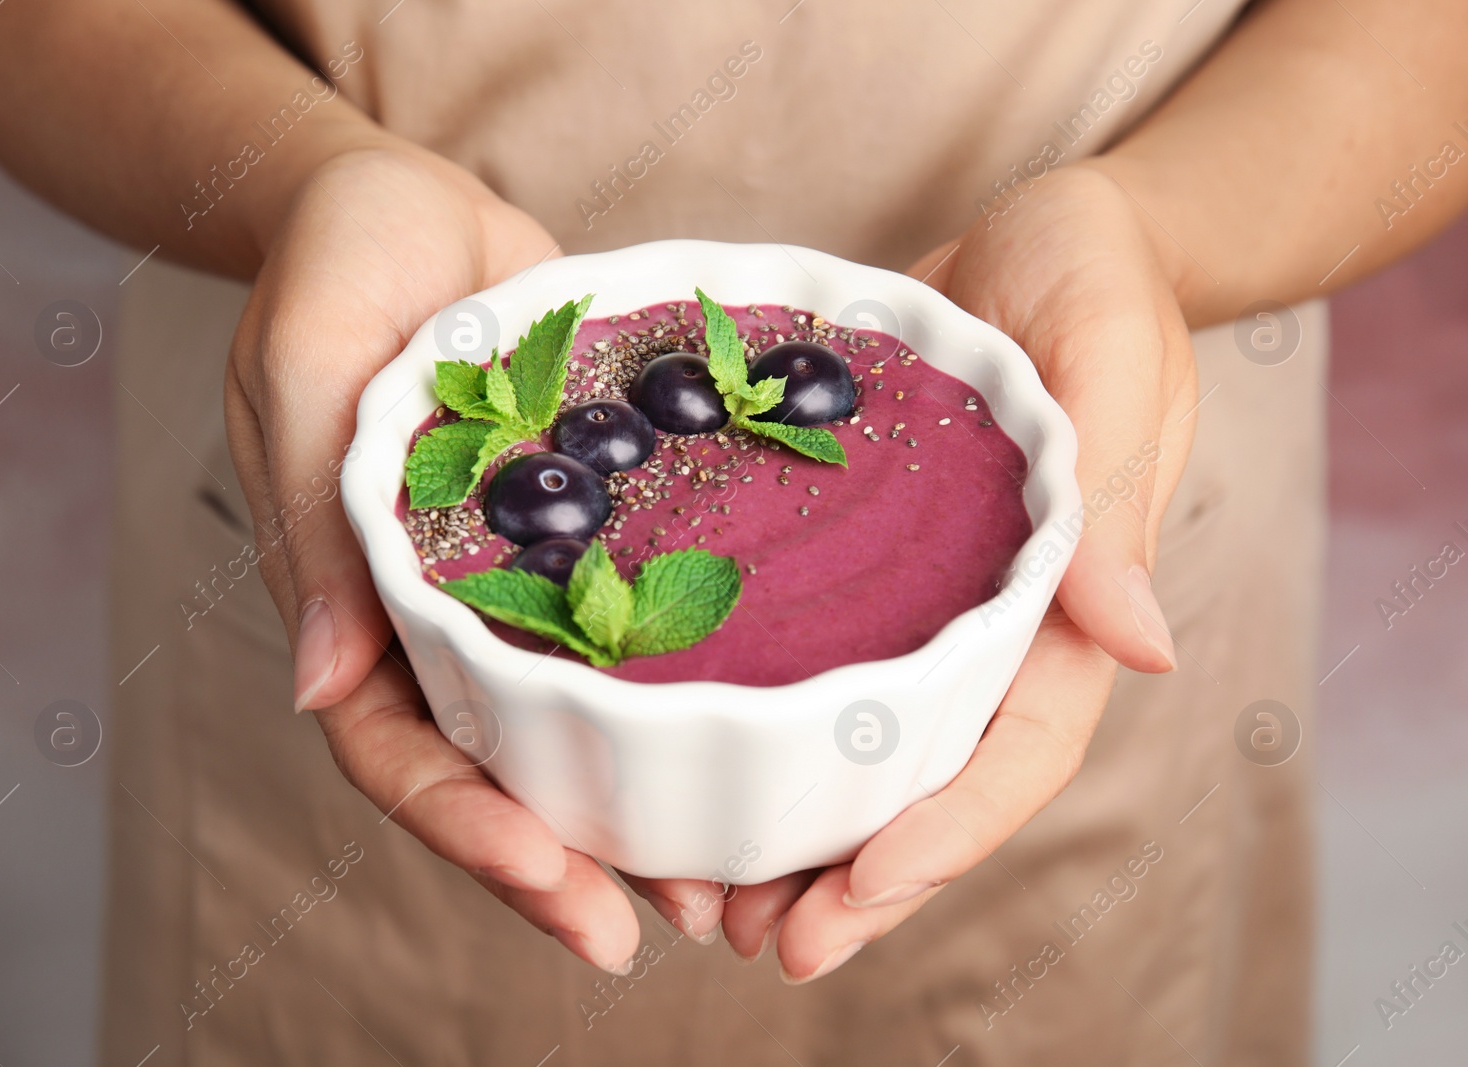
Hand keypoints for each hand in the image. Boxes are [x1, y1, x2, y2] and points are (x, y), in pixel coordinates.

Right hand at [224, 143, 724, 971]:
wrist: (406, 201)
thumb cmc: (335, 265)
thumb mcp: (303, 367)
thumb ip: (312, 516)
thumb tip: (318, 685)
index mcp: (354, 602)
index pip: (395, 749)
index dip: (468, 830)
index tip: (557, 890)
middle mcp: (438, 614)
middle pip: (495, 767)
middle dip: (566, 860)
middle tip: (659, 931)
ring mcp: (517, 580)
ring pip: (575, 721)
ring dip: (640, 806)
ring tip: (730, 882)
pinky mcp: (588, 529)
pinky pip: (635, 623)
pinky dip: (685, 688)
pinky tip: (765, 727)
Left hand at [719, 165, 1198, 979]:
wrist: (1040, 228)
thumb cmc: (1096, 276)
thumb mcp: (1113, 359)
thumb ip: (1116, 497)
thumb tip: (1145, 650)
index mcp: (1065, 602)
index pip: (1014, 749)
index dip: (941, 836)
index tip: (854, 898)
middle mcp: (989, 622)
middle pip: (924, 781)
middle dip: (849, 876)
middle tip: (752, 943)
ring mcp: (918, 598)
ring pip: (856, 743)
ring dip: (786, 829)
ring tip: (698, 900)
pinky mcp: (853, 557)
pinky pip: (804, 657)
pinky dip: (750, 722)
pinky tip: (677, 764)